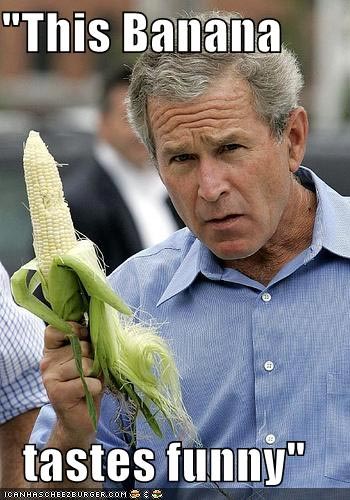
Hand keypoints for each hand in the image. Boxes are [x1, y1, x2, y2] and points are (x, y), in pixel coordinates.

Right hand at [40, 322, 102, 445]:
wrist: (80, 419)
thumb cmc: (87, 384)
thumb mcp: (88, 359)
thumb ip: (86, 343)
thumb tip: (95, 326)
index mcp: (52, 350)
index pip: (55, 328)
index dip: (73, 328)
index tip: (85, 336)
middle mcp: (47, 362)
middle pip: (79, 345)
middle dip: (92, 357)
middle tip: (89, 371)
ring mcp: (50, 378)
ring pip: (84, 364)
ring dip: (94, 374)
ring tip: (88, 382)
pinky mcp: (57, 393)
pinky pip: (87, 382)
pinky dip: (95, 387)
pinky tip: (88, 393)